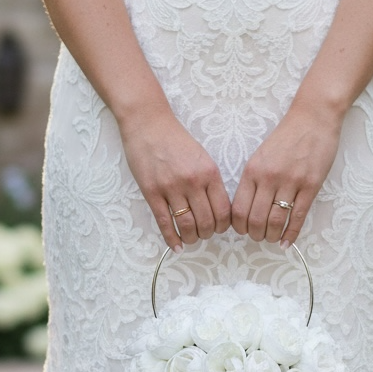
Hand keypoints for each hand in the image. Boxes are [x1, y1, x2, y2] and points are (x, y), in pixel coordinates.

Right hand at [118, 102, 230, 251]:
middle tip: (204, 234)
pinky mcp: (152, 192)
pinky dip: (171, 238)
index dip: (223, 226)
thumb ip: (210, 181)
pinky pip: (165, 222)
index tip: (218, 227)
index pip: (224, 210)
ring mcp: (171, 188)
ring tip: (191, 239)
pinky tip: (176, 247)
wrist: (148, 124)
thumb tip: (217, 209)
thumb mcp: (202, 157)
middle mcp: (193, 182)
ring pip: (187, 225)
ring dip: (191, 238)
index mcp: (209, 173)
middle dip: (207, 234)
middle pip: (207, 222)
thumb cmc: (176, 140)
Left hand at [231, 100, 343, 247]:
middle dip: (255, 235)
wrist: (313, 118)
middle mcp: (269, 178)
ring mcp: (291, 182)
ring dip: (271, 236)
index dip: (239, 226)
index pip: (238, 209)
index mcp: (253, 171)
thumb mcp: (261, 156)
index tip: (243, 230)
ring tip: (272, 238)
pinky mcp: (311, 186)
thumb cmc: (287, 137)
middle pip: (255, 219)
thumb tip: (246, 209)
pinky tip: (287, 242)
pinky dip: (291, 234)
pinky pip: (298, 217)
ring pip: (276, 221)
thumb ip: (253, 180)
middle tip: (258, 236)